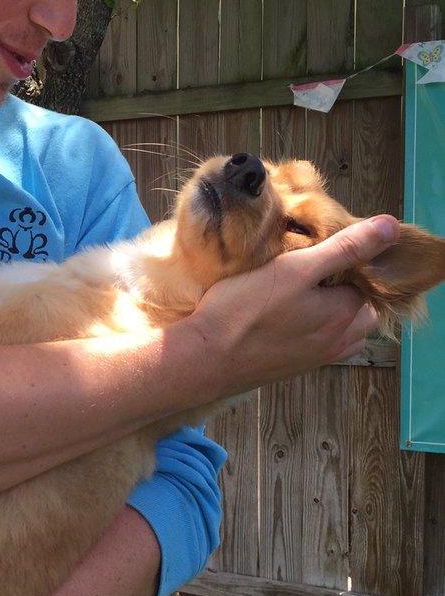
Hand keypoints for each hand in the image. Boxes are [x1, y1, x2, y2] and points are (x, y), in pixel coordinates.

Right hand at [191, 214, 399, 393]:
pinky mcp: (294, 367)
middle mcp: (339, 342)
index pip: (369, 279)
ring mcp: (317, 359)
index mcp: (346, 315)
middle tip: (314, 266)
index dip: (351, 259)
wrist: (205, 359)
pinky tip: (286, 315)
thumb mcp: (296, 268)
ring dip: (332, 309)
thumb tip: (391, 228)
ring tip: (302, 290)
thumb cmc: (245, 311)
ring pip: (342, 327)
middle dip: (347, 286)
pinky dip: (313, 327)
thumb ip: (345, 247)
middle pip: (361, 306)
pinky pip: (318, 343)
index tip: (321, 247)